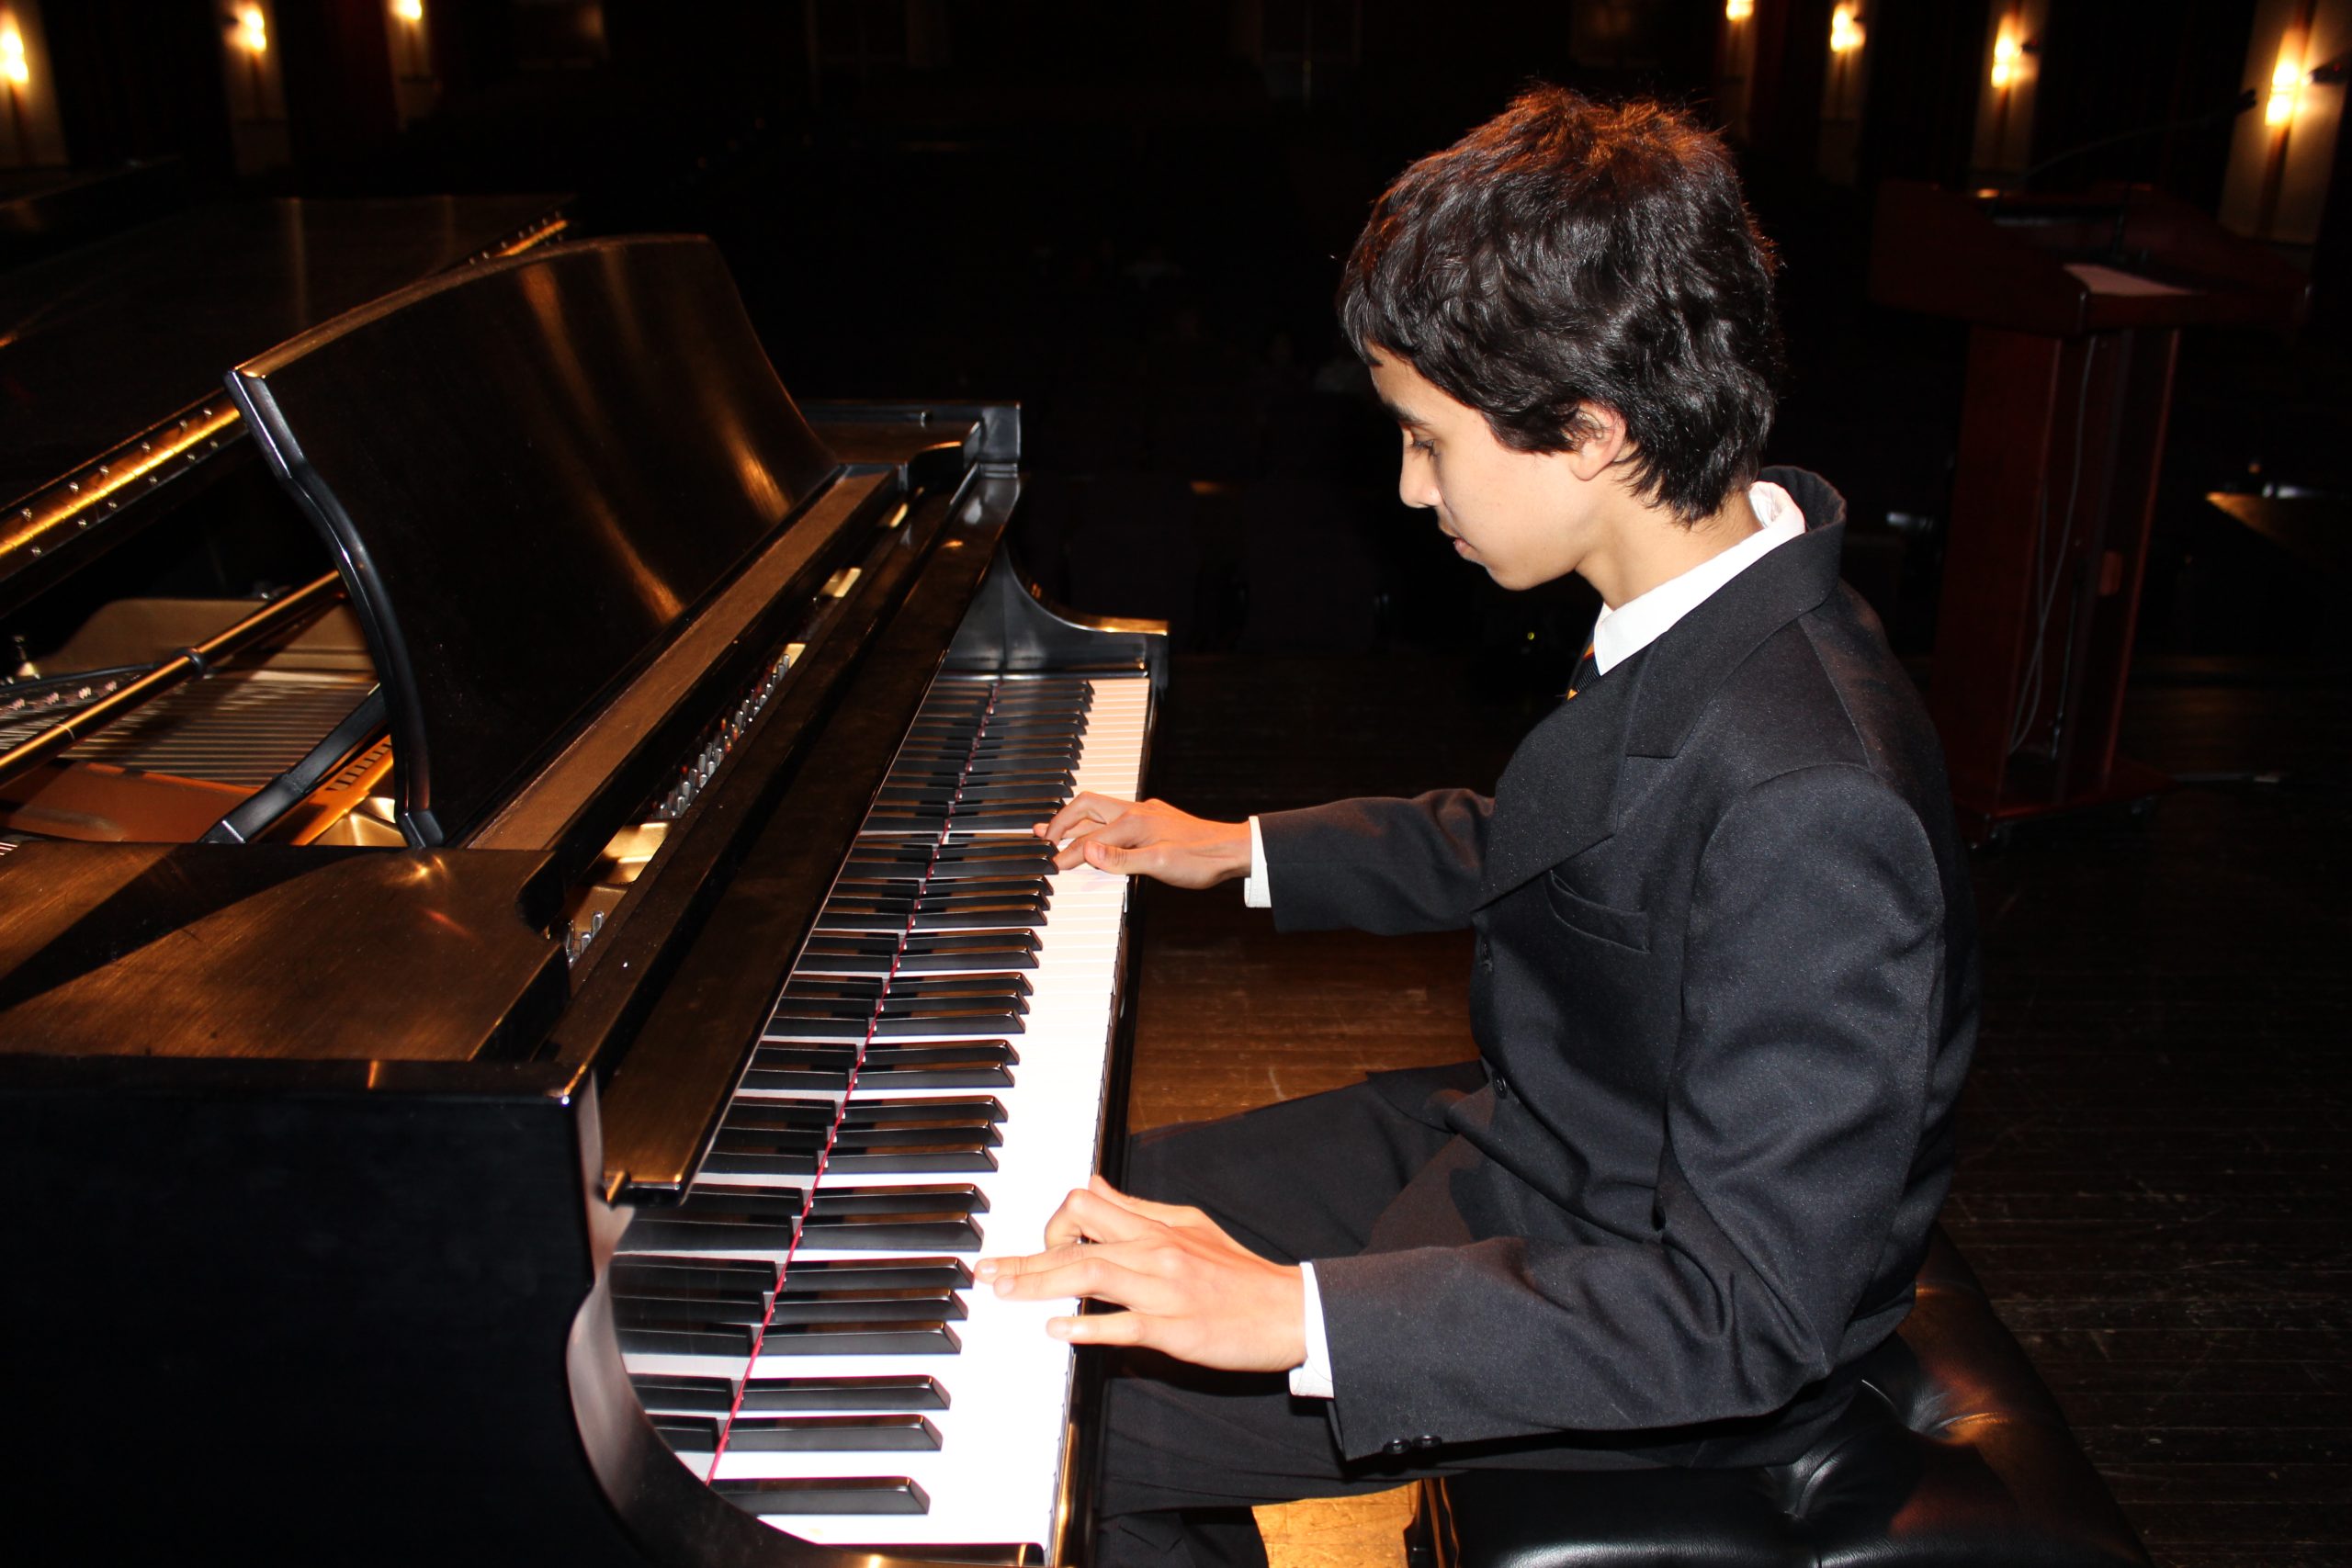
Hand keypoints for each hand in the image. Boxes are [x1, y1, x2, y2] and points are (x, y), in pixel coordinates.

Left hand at [977, 1176, 1306, 1372]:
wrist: (1291, 1310)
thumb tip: (1091, 1185)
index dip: (1052, 1225)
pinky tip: (1057, 1330)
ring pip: (1091, 1275)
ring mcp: (1165, 1290)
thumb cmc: (1239, 1273)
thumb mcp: (1189, 1225)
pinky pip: (1124, 1324)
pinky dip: (1087, 1326)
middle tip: (986, 1274)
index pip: (1086, 1206)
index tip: (1037, 1249)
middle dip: (1023, 1259)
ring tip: (1005, 1294)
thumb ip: (1136, 1208)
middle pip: (1076, 1243)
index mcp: (1157, 1226)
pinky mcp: (1177, 1329)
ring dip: (1039, 1285)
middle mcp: (1156, 1251)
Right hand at [1034, 794, 1250, 886]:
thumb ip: (1119, 858)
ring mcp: (1145, 813)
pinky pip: (1115, 816)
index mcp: (1132, 823)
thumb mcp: (1158, 865)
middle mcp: (1135, 812)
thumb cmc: (1200, 859)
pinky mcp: (1154, 819)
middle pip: (1086, 807)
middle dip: (1061, 821)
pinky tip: (1096, 830)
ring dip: (1076, 819)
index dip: (1066, 854)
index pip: (1088, 839)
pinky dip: (1096, 823)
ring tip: (1056, 829)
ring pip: (1100, 810)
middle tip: (1042, 835)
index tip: (1050, 865)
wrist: (1231, 851)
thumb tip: (1086, 850)